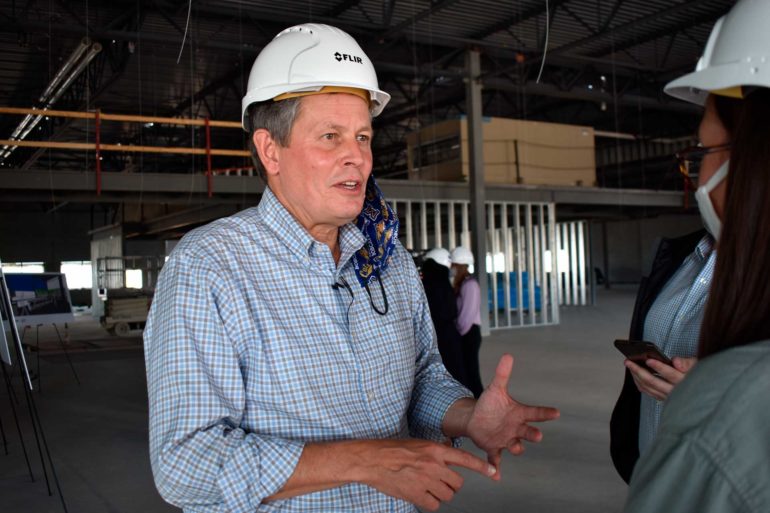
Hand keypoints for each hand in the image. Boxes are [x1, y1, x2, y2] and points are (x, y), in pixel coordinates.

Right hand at [357, 439, 495, 511]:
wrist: (373, 460)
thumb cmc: (393, 450)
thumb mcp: (418, 443)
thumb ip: (436, 449)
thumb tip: (449, 449)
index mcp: (435, 450)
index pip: (464, 459)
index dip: (481, 467)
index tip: (494, 473)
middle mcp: (434, 465)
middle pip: (457, 483)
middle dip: (451, 484)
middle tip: (438, 481)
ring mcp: (426, 481)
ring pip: (447, 495)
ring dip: (440, 494)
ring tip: (426, 487)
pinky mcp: (417, 494)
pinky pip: (434, 505)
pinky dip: (429, 502)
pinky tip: (420, 494)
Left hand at [465, 354, 559, 477]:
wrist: (476, 419)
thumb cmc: (490, 404)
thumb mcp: (495, 388)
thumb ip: (503, 374)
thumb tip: (508, 355)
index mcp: (518, 414)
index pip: (535, 413)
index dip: (545, 413)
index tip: (556, 412)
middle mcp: (516, 428)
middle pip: (528, 432)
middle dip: (533, 434)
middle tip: (537, 435)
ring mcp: (506, 440)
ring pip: (515, 446)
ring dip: (515, 448)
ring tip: (513, 447)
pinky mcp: (493, 448)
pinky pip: (496, 459)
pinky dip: (496, 467)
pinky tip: (496, 476)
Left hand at [626, 356, 696, 400]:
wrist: (700, 391)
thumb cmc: (697, 374)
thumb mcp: (697, 365)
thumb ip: (686, 362)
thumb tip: (675, 361)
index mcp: (685, 381)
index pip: (671, 374)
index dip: (659, 367)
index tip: (648, 360)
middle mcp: (676, 391)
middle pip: (653, 382)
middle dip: (639, 371)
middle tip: (628, 361)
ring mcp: (668, 397)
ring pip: (648, 387)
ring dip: (636, 376)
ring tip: (629, 365)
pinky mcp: (663, 399)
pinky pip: (648, 392)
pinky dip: (639, 382)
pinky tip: (634, 374)